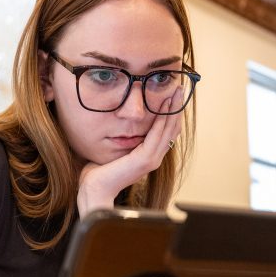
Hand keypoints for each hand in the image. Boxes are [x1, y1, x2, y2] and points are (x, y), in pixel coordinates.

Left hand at [77, 88, 183, 216]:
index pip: (166, 131)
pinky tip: (165, 104)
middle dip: (176, 107)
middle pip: (172, 128)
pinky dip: (163, 118)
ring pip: (169, 129)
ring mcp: (152, 159)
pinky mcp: (146, 160)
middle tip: (180, 88)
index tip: (172, 95)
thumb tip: (120, 121)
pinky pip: (158, 134)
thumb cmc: (99, 171)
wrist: (95, 188)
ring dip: (174, 109)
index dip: (171, 113)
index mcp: (149, 155)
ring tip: (176, 92)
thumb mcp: (114, 148)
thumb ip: (122, 137)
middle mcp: (155, 157)